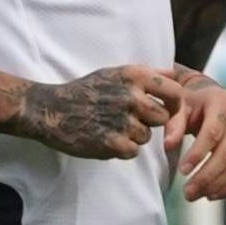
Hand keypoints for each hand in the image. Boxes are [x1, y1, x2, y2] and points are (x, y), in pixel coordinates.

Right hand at [14, 65, 181, 159]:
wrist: (49, 110)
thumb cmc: (85, 91)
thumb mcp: (114, 74)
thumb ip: (146, 75)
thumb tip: (174, 73)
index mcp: (133, 76)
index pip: (175, 92)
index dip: (174, 104)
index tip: (165, 109)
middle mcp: (130, 96)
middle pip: (163, 117)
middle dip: (149, 121)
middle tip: (127, 119)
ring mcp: (122, 120)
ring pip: (147, 136)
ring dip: (133, 136)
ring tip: (111, 127)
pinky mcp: (113, 143)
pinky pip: (133, 151)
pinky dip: (121, 149)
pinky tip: (105, 138)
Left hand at [163, 72, 225, 199]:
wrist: (206, 98)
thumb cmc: (188, 102)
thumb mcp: (177, 105)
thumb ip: (173, 124)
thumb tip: (169, 145)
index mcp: (223, 102)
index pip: (213, 132)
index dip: (198, 153)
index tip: (182, 170)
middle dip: (206, 176)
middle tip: (187, 192)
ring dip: (216, 186)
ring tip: (194, 195)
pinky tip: (210, 195)